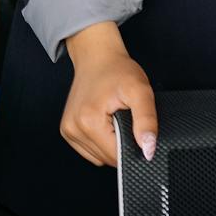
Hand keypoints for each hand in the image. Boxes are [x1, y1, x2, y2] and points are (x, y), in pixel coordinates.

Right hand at [61, 22, 157, 167]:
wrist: (96, 56)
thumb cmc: (117, 70)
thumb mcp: (140, 90)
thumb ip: (147, 121)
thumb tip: (148, 150)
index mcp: (89, 121)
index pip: (118, 156)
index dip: (133, 145)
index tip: (134, 125)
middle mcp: (73, 128)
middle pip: (108, 158)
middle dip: (122, 142)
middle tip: (124, 117)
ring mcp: (68, 130)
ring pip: (100, 157)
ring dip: (111, 143)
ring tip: (113, 118)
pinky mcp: (67, 131)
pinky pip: (91, 151)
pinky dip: (102, 142)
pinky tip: (104, 123)